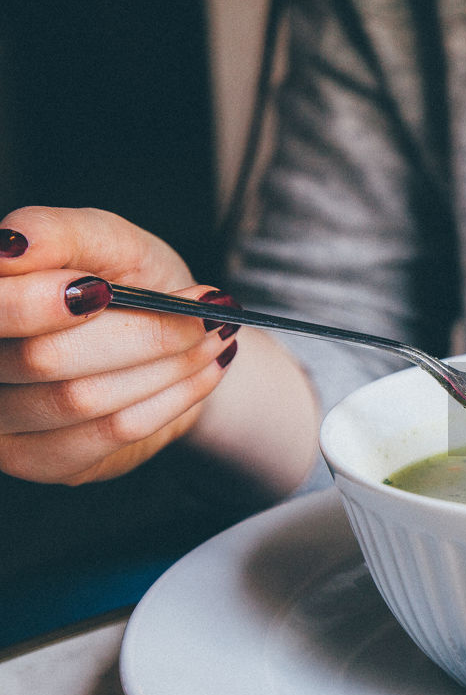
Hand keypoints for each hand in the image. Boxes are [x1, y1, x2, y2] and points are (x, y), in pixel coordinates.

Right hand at [0, 207, 238, 484]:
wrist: (177, 334)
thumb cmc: (129, 282)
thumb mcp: (107, 241)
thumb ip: (60, 234)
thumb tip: (14, 243)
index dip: (40, 303)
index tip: (105, 289)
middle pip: (42, 358)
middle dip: (140, 333)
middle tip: (207, 310)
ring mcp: (1, 421)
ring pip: (81, 400)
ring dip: (168, 366)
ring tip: (216, 336)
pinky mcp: (42, 459)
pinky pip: (109, 434)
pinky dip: (171, 399)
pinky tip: (205, 372)